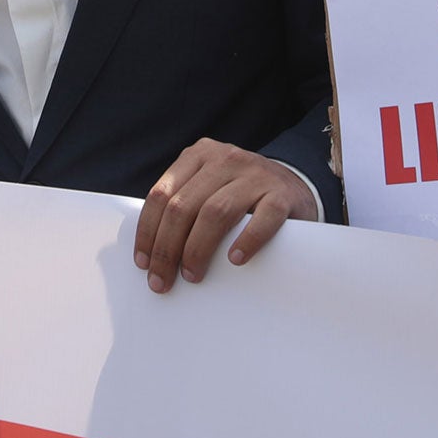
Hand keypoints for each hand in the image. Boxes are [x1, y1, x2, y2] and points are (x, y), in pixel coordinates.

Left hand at [134, 140, 318, 293]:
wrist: (294, 185)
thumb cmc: (240, 195)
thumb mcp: (208, 185)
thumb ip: (183, 203)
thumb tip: (149, 251)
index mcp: (198, 156)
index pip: (161, 194)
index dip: (148, 231)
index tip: (143, 264)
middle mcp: (225, 159)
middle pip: (183, 207)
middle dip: (167, 249)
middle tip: (162, 281)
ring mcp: (255, 175)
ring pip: (216, 212)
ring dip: (198, 249)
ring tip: (192, 276)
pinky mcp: (282, 194)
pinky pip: (263, 218)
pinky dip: (247, 241)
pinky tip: (235, 260)